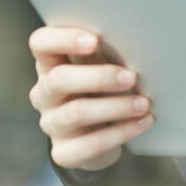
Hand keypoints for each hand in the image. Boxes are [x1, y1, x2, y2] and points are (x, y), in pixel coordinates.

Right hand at [28, 26, 153, 170]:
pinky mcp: (64, 152)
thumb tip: (135, 33)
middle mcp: (45, 93)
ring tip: (144, 103)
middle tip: (131, 77)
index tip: (94, 40)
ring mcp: (51, 124)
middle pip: (58, 80)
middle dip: (99, 77)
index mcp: (51, 64)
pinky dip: (121, 132)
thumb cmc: (103, 88)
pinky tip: (143, 122)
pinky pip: (90, 144)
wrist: (101, 134)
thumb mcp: (102, 65)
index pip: (40, 43)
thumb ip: (106, 50)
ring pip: (76, 113)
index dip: (63, 39)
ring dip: (116, 106)